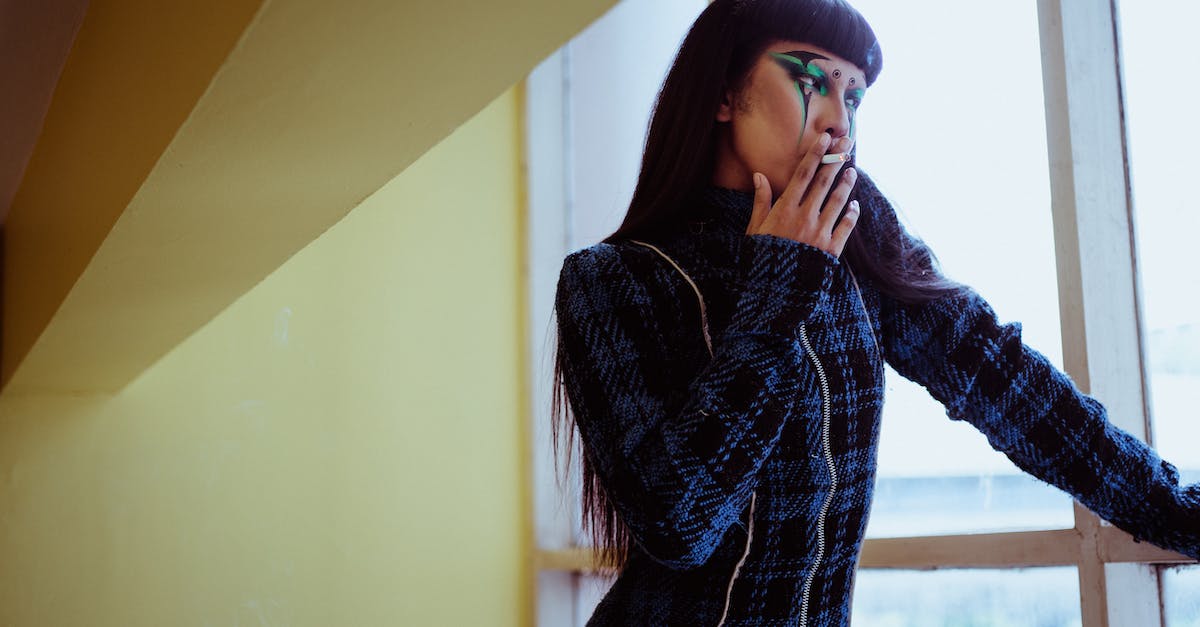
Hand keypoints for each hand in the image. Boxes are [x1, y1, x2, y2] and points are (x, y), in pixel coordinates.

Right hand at [745, 132, 859, 257]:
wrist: (773, 292)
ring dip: (846, 183)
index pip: (803, 175)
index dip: (815, 154)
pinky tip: (855, 205)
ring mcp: (820, 233)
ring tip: (852, 170)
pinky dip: (852, 214)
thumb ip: (761, 201)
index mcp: (785, 210)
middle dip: (836, 160)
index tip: (825, 138)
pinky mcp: (831, 249)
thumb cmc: (760, 259)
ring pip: (838, 201)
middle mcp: (805, 217)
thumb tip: (759, 175)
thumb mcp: (754, 229)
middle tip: (847, 143)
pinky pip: (845, 227)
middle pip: (824, 182)